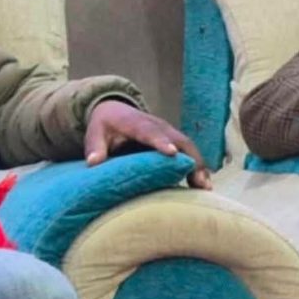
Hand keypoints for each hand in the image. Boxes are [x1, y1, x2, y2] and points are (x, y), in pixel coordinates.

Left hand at [84, 101, 211, 189]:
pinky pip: (188, 153)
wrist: (114, 111)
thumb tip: (93, 162)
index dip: (160, 142)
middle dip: (190, 158)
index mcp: (136, 123)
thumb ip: (95, 147)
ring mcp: (168, 132)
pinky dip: (197, 167)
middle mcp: (157, 126)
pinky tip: (202, 185)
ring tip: (205, 187)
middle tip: (199, 180)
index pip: (150, 132)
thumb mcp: (94, 133)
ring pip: (188, 147)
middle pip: (178, 140)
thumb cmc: (104, 126)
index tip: (171, 153)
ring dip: (198, 165)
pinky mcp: (173, 140)